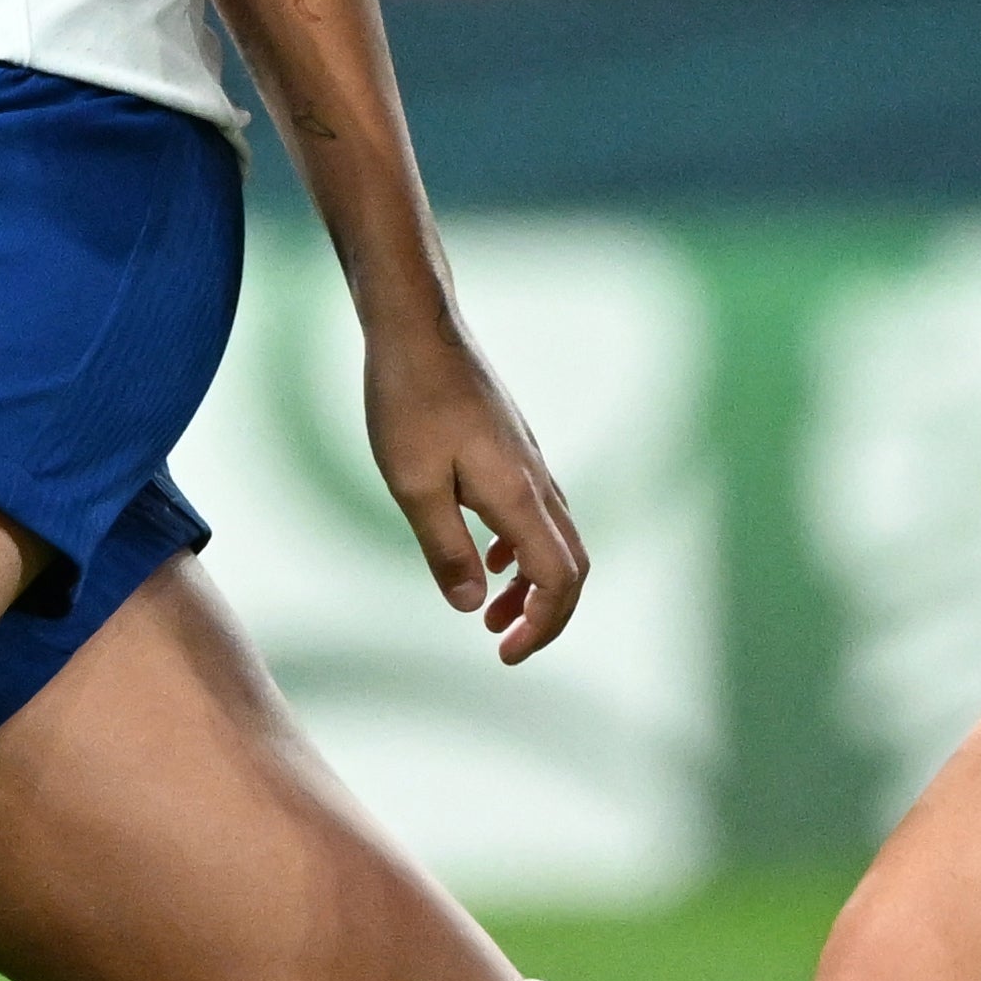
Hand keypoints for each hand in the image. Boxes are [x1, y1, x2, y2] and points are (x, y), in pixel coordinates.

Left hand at [358, 307, 588, 663]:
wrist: (417, 326)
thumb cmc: (407, 400)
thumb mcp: (413, 485)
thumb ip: (446, 549)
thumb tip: (473, 605)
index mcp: (517, 494)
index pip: (559, 579)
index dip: (542, 626)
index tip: (504, 653)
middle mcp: (536, 479)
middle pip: (572, 564)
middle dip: (548, 614)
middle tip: (505, 644)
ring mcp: (529, 460)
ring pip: (556, 538)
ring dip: (533, 583)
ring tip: (490, 611)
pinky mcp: (513, 446)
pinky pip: (537, 512)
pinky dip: (522, 549)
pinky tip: (488, 555)